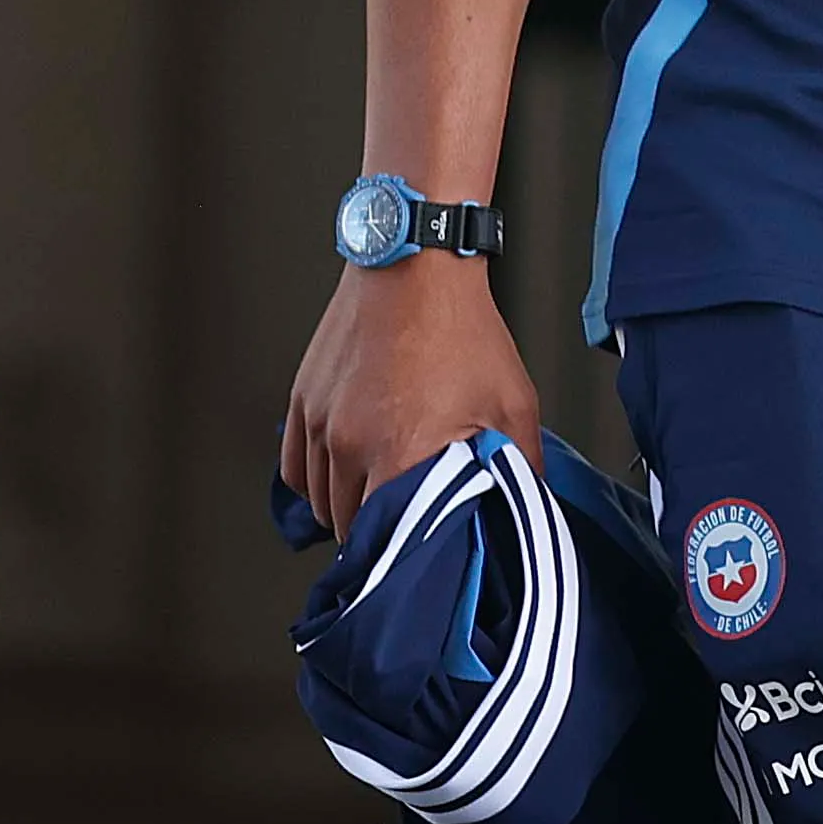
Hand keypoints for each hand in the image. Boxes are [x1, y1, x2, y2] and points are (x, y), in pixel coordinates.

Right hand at [282, 261, 540, 540]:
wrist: (417, 266)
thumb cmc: (463, 330)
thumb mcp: (513, 403)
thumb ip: (518, 466)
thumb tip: (527, 506)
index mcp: (401, 456)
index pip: (388, 544)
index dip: (404, 556)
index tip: (417, 557)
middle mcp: (350, 446)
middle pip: (350, 529)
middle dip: (379, 533)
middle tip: (405, 524)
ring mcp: (320, 424)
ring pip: (320, 502)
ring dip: (346, 506)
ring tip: (380, 493)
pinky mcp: (303, 402)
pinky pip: (296, 469)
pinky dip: (316, 480)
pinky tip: (344, 474)